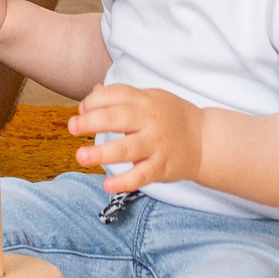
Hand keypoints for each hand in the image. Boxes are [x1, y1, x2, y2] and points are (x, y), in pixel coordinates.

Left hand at [68, 83, 202, 193]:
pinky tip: (107, 185)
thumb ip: (122, 96)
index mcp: (146, 101)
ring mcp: (156, 144)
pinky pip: (141, 175)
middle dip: (91, 122)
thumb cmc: (172, 117)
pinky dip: (124, 182)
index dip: (95, 100)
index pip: (116, 95)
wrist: (206, 140)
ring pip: (127, 149)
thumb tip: (92, 93)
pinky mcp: (162, 167)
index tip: (81, 109)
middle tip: (72, 127)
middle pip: (117, 119)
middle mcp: (150, 121)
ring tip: (80, 156)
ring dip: (101, 153)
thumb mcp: (151, 99)